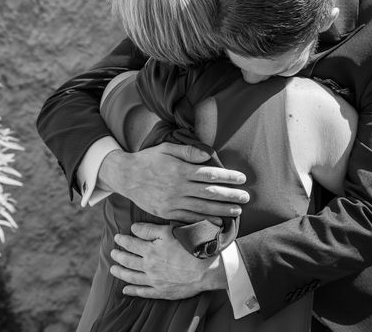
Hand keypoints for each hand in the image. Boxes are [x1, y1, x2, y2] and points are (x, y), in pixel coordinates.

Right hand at [98, 143, 248, 221]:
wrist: (125, 176)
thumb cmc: (149, 159)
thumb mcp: (167, 148)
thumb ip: (188, 151)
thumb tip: (208, 154)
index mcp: (180, 170)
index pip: (210, 174)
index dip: (228, 177)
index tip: (242, 178)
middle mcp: (178, 188)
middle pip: (210, 193)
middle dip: (230, 196)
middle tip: (246, 198)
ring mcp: (172, 203)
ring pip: (202, 208)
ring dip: (222, 210)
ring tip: (237, 212)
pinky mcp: (166, 213)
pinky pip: (188, 219)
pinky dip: (204, 221)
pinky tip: (216, 221)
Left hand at [110, 223, 226, 299]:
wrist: (205, 269)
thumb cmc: (190, 247)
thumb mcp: (170, 231)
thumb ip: (150, 230)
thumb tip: (133, 228)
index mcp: (151, 250)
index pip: (131, 244)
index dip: (122, 240)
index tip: (117, 237)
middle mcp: (149, 266)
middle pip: (128, 261)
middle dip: (119, 256)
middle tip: (113, 253)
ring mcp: (154, 280)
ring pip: (132, 276)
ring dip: (121, 273)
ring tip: (113, 269)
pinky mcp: (161, 291)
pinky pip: (143, 292)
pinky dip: (132, 291)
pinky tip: (126, 289)